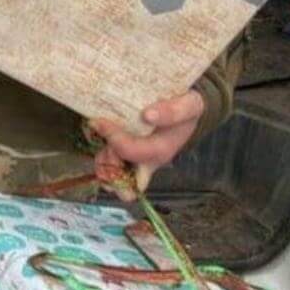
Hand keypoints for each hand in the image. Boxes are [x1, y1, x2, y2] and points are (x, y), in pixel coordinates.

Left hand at [89, 89, 205, 199]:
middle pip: (125, 184)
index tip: (100, 121)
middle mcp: (149, 162)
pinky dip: (102, 162)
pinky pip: (111, 171)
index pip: (132, 152)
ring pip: (115, 179)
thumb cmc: (187, 110)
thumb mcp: (189, 105)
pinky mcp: (130, 159)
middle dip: (108, 164)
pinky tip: (101, 142)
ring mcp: (139, 163)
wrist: (188, 113)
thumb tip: (148, 115)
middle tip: (102, 138)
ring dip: (103, 162)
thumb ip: (173, 111)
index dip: (113, 138)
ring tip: (101, 137)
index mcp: (161, 150)